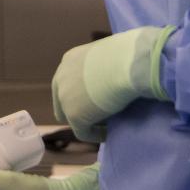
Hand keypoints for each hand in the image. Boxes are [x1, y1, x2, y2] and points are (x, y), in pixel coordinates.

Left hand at [50, 26, 174, 142]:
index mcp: (69, 60)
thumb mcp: (108, 55)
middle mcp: (61, 77)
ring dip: (88, 122)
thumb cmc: (127, 54)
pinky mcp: (74, 115)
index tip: (95, 101)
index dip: (79, 94)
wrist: (128, 64)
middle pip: (63, 101)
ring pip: (73, 118)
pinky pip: (83, 132)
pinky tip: (109, 134)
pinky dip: (96, 135)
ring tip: (107, 126)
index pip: (66, 82)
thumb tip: (113, 75)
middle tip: (98, 116)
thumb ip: (102, 66)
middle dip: (78, 109)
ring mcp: (65, 97)